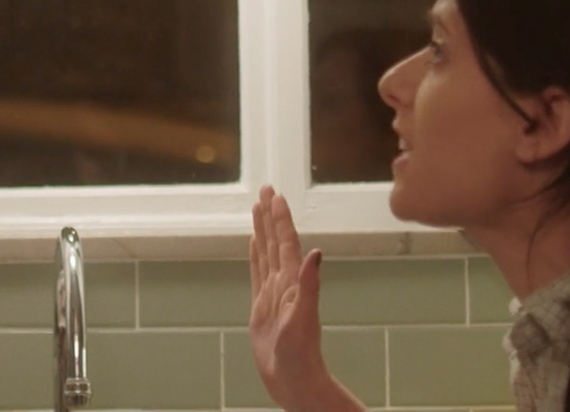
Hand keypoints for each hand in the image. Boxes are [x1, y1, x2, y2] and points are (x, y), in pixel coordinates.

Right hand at [249, 186, 363, 411]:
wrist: (294, 381)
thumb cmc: (300, 355)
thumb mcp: (304, 319)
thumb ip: (310, 285)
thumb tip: (316, 252)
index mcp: (292, 282)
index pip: (286, 242)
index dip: (280, 218)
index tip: (275, 194)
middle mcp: (284, 282)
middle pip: (276, 241)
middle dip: (270, 215)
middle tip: (265, 188)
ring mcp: (273, 293)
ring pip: (266, 252)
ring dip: (262, 230)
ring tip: (258, 208)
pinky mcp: (263, 305)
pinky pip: (257, 273)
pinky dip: (255, 255)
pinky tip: (254, 244)